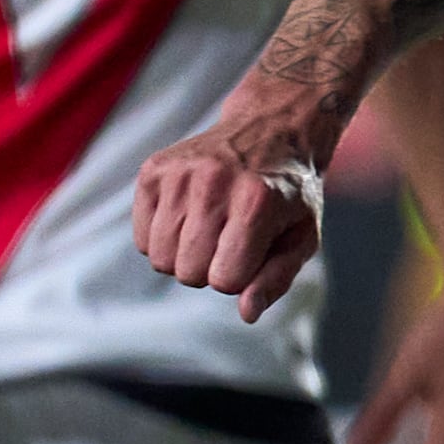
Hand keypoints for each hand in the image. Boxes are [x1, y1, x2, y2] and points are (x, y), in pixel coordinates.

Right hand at [132, 110, 331, 318]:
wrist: (271, 130)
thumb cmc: (289, 195)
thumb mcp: (302, 237)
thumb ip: (276, 279)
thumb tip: (246, 314)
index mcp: (257, 203)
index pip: (225, 280)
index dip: (238, 278)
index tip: (251, 256)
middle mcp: (213, 183)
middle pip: (188, 273)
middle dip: (209, 270)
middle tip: (229, 242)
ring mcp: (179, 174)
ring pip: (159, 258)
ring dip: (184, 257)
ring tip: (209, 230)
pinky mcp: (152, 170)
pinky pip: (141, 237)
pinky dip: (162, 239)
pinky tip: (188, 216)